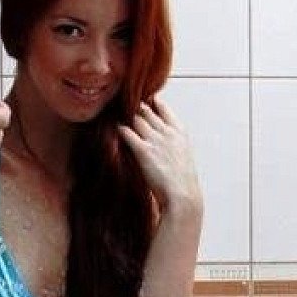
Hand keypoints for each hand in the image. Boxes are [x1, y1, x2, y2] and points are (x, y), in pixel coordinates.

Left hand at [117, 97, 201, 211]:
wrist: (182, 195)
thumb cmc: (183, 181)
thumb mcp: (183, 156)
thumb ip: (172, 144)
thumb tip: (160, 142)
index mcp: (180, 132)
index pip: (163, 108)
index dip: (152, 103)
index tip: (143, 101)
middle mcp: (167, 132)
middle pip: (146, 110)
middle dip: (134, 108)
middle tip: (122, 107)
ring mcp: (155, 140)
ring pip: (136, 118)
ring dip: (124, 117)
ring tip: (114, 116)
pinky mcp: (143, 151)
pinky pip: (126, 132)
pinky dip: (119, 129)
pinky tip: (113, 129)